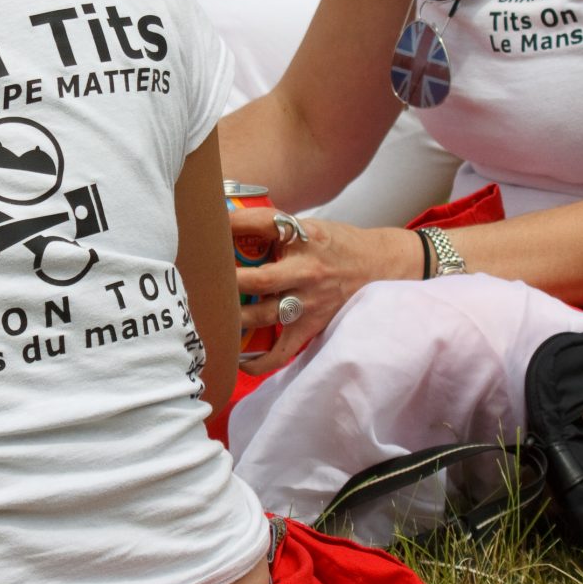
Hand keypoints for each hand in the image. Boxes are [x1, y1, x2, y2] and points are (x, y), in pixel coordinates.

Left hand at [228, 207, 423, 376]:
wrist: (382, 266)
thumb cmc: (339, 245)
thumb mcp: (310, 227)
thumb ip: (275, 230)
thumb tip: (228, 226)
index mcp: (305, 238)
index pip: (264, 224)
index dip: (232, 223)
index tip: (210, 224)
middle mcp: (307, 270)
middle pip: (257, 280)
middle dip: (226, 281)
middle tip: (201, 280)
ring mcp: (310, 302)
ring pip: (261, 315)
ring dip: (232, 317)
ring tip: (210, 313)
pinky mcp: (312, 326)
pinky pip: (280, 351)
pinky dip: (257, 360)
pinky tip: (238, 358)